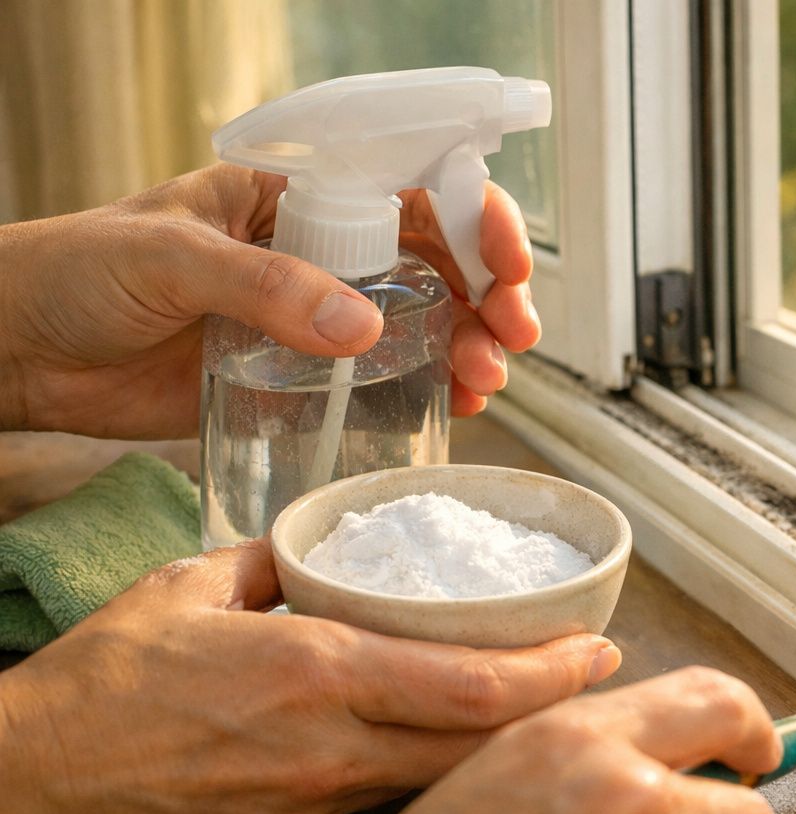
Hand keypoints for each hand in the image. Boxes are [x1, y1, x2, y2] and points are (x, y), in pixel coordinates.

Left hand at [0, 163, 538, 438]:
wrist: (19, 350)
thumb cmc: (75, 272)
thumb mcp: (169, 258)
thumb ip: (263, 287)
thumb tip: (362, 327)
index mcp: (291, 197)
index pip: (406, 190)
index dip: (473, 219)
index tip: (508, 264)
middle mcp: (316, 251)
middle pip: (433, 261)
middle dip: (488, 295)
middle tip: (511, 339)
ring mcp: (311, 316)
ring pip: (420, 321)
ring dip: (469, 346)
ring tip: (486, 383)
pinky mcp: (297, 376)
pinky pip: (380, 378)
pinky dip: (428, 390)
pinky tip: (453, 406)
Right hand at [0, 539, 618, 813]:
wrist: (27, 792)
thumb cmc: (97, 690)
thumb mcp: (184, 590)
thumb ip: (267, 566)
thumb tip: (314, 552)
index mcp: (314, 670)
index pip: (470, 682)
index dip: (551, 674)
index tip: (600, 649)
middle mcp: (331, 745)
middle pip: (482, 745)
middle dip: (558, 719)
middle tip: (605, 688)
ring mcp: (317, 804)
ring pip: (446, 783)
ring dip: (505, 755)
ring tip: (549, 721)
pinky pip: (388, 807)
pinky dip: (434, 782)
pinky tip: (452, 763)